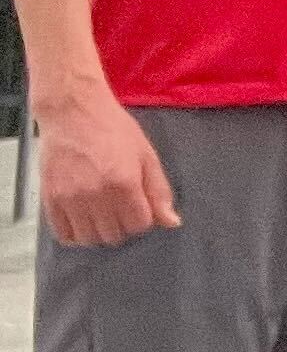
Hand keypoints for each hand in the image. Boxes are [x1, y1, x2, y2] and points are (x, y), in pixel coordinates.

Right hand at [36, 93, 179, 248]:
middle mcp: (96, 195)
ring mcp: (70, 199)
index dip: (144, 220)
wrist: (73, 112)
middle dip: (123, 227)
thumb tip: (171, 222)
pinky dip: (75, 234)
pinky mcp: (50, 198)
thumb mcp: (146, 155)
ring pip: (89, 239)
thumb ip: (159, 191)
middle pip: (114, 236)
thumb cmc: (113, 129)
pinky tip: (82, 221)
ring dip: (99, 233)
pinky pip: (63, 234)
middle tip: (121, 210)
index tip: (140, 208)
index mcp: (124, 183)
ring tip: (102, 215)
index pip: (139, 225)